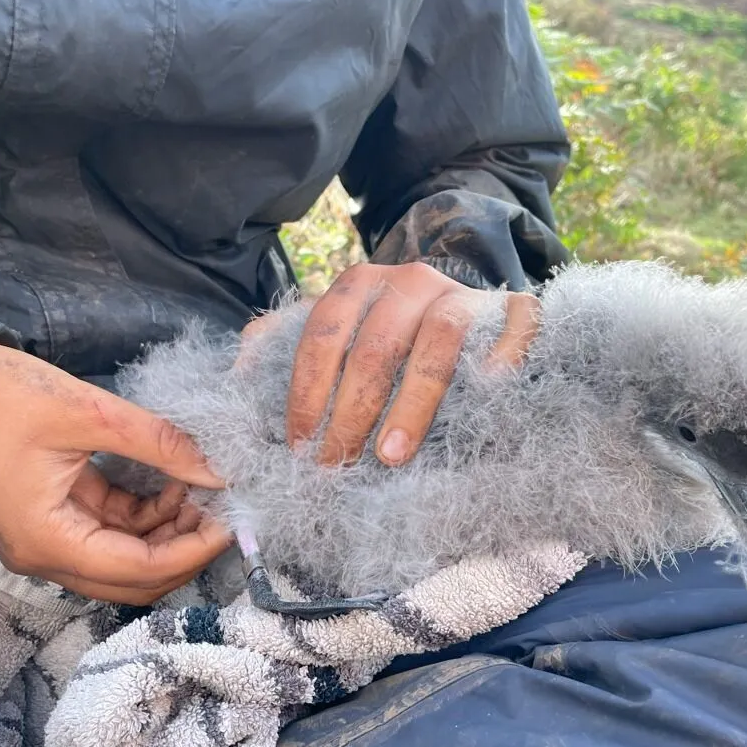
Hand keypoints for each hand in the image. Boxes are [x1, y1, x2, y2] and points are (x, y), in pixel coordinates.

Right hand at [0, 343, 232, 604]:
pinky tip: (172, 485)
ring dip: (167, 534)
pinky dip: (145, 518)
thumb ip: (157, 442)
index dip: (193, 551)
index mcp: (48, 541)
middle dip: (185, 550)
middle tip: (225, 510)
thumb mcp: (87, 412)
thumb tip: (217, 471)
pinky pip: (110, 535)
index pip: (140, 570)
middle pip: (135, 580)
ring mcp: (46, 542)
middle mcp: (45, 557)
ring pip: (125, 560)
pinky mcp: (51, 521)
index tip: (234, 521)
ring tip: (202, 489)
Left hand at [282, 262, 539, 465]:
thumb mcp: (336, 339)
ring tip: (390, 455)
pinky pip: (512, 327)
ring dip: (411, 403)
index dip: (307, 390)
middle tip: (335, 465)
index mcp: (360, 285)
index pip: (324, 334)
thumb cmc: (393, 343)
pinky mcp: (514, 311)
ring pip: (437, 339)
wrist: (473, 319)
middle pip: (376, 345)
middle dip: (350, 412)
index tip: (298, 443)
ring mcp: (463, 294)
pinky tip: (489, 387)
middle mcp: (410, 281)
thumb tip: (233, 379)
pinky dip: (501, 354)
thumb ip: (283, 349)